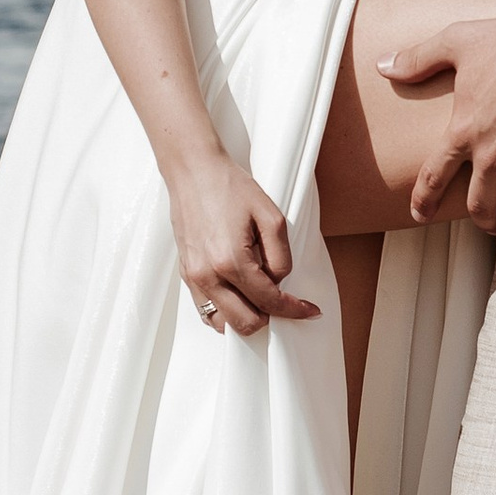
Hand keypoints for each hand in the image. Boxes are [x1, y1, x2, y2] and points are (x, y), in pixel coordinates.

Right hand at [165, 153, 320, 338]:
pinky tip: (241, 296)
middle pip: (246, 323)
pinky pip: (206, 309)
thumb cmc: (229, 187)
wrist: (194, 171)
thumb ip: (281, 257)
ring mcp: (193, 277)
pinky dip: (226, 312)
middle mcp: (207, 275)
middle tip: (287, 305)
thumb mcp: (271, 216)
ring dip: (246, 318)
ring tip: (262, 300)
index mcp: (230, 261)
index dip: (294, 310)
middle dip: (271, 318)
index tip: (309, 311)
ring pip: (222, 323)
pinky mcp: (186, 273)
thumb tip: (279, 282)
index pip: (268, 301)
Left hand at [383, 7, 495, 232]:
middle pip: (479, 208)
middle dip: (485, 220)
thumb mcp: (456, 42)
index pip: (433, 178)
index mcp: (463, 132)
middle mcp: (492, 157)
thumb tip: (383, 66)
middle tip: (492, 222)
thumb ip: (418, 59)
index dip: (423, 201)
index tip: (421, 216)